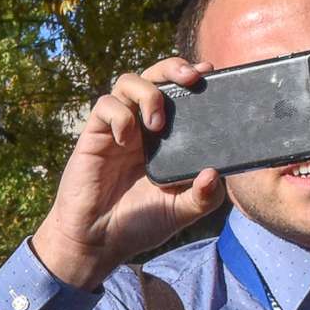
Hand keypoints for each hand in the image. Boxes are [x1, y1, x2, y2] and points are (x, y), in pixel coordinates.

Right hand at [28, 63, 227, 291]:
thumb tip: (215, 172)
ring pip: (128, 81)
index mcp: (166, 138)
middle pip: (155, 74)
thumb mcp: (180, 212)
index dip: (193, 76)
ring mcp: (117, 128)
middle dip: (174, 67)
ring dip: (148, 92)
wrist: (97, 242)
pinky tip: (126, 139)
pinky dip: (120, 114)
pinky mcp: (94, 135)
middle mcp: (142, 126)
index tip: (211, 73)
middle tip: (191, 79)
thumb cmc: (138, 224)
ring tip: (157, 122)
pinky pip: (105, 105)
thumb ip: (203, 196)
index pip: (180, 93)